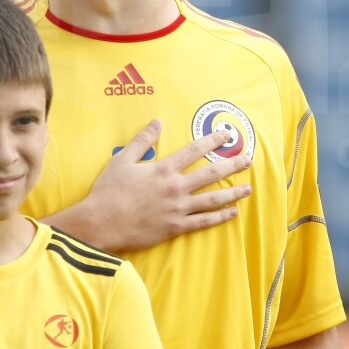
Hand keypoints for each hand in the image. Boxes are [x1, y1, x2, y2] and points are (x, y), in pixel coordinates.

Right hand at [56, 119, 251, 252]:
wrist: (99, 223)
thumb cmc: (108, 191)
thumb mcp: (122, 160)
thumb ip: (142, 140)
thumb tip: (157, 121)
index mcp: (164, 169)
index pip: (195, 150)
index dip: (213, 140)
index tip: (228, 135)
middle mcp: (175, 187)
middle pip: (211, 172)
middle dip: (232, 165)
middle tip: (248, 159)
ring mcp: (178, 208)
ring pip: (213, 199)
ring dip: (233, 192)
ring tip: (248, 188)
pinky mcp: (175, 227)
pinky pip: (203, 221)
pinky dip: (220, 217)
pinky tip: (233, 212)